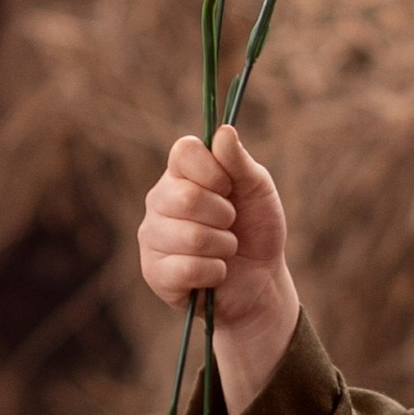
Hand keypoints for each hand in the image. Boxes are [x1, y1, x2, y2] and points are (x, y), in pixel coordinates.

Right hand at [136, 124, 297, 414]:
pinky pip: (186, 269)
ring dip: (223, 246)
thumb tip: (223, 132)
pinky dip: (214, 272)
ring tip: (225, 250)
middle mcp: (159, 201)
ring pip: (189, 236)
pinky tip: (215, 273)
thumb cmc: (256, 229)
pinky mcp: (154, 273)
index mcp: (181, 174)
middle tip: (230, 224)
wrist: (261, 282)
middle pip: (184, 197)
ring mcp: (152, 237)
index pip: (183, 152)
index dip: (212, 170)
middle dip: (223, 215)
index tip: (228, 186)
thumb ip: (240, 162)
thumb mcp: (258, 190)